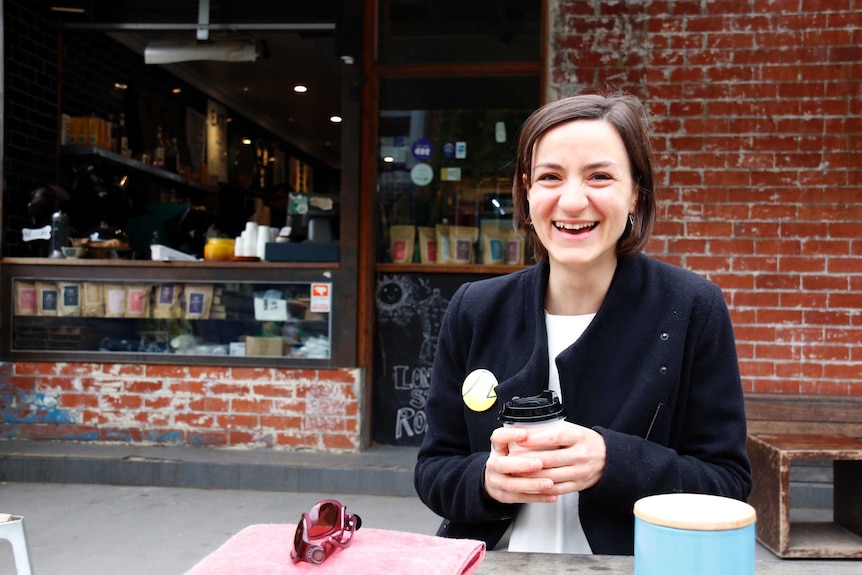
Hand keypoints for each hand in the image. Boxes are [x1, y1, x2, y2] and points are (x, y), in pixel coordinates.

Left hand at [484, 422, 606, 503]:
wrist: (608, 459)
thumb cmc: (585, 442)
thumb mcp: (573, 430)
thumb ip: (553, 429)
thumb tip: (527, 428)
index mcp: (578, 437)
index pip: (556, 437)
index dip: (537, 439)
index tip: (521, 439)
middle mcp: (581, 455)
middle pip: (551, 459)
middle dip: (528, 460)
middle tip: (512, 459)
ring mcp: (580, 471)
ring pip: (552, 476)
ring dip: (532, 476)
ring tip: (517, 473)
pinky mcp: (579, 485)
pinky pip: (558, 489)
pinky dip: (542, 488)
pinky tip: (531, 485)